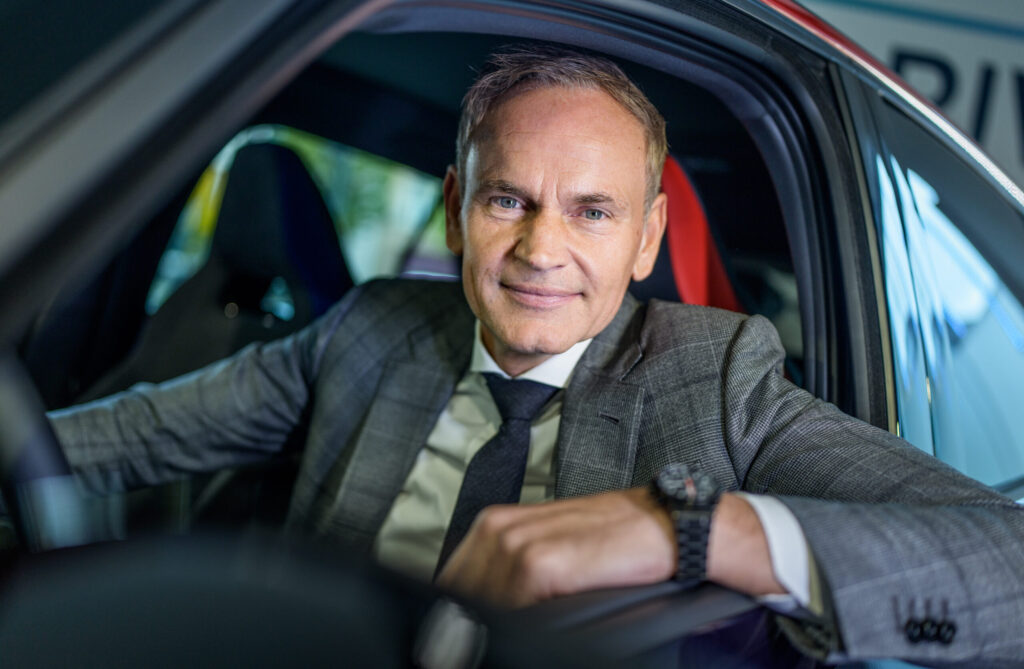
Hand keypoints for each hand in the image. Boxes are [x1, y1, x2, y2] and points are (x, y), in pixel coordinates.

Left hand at [435, 489, 785, 607]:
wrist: (668, 529)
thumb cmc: (617, 546)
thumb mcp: (553, 554)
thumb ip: (512, 577)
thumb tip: (485, 618)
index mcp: (497, 525)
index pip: (452, 579)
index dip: (458, 609)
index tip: (465, 629)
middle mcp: (499, 529)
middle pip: (458, 591)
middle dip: (470, 617)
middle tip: (484, 636)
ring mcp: (517, 543)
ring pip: (478, 601)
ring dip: (489, 623)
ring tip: (510, 634)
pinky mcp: (541, 563)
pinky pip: (506, 607)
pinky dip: (512, 624)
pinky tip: (530, 630)